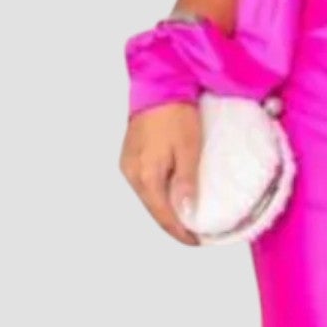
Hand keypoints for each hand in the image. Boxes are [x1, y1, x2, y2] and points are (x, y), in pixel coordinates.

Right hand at [121, 99, 202, 245]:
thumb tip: (186, 212)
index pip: (163, 216)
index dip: (181, 233)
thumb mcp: (188, 148)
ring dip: (166, 210)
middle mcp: (132, 174)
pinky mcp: (129, 157)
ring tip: (188, 217)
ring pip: (149, 199)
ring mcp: (128, 165)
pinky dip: (159, 195)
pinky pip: (145, 185)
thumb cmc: (176, 112)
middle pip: (154, 210)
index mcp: (145, 175)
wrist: (158, 85)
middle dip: (174, 224)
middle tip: (196, 233)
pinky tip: (173, 197)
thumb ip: (186, 182)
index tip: (198, 242)